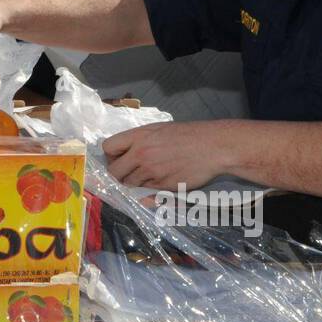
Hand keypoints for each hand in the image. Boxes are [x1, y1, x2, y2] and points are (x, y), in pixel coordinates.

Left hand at [103, 121, 234, 189]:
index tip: (117, 158)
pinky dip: (150, 188)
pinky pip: (147, 191)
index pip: (108, 147)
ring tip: (149, 174)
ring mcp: (151, 172)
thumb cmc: (186, 135)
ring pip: (130, 184)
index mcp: (139, 136)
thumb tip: (122, 153)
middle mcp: (141, 154)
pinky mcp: (163, 186)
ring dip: (134, 182)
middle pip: (114, 172)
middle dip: (118, 174)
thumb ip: (138, 141)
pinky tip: (162, 178)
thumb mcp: (158, 130)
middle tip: (128, 172)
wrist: (213, 147)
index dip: (110, 155)